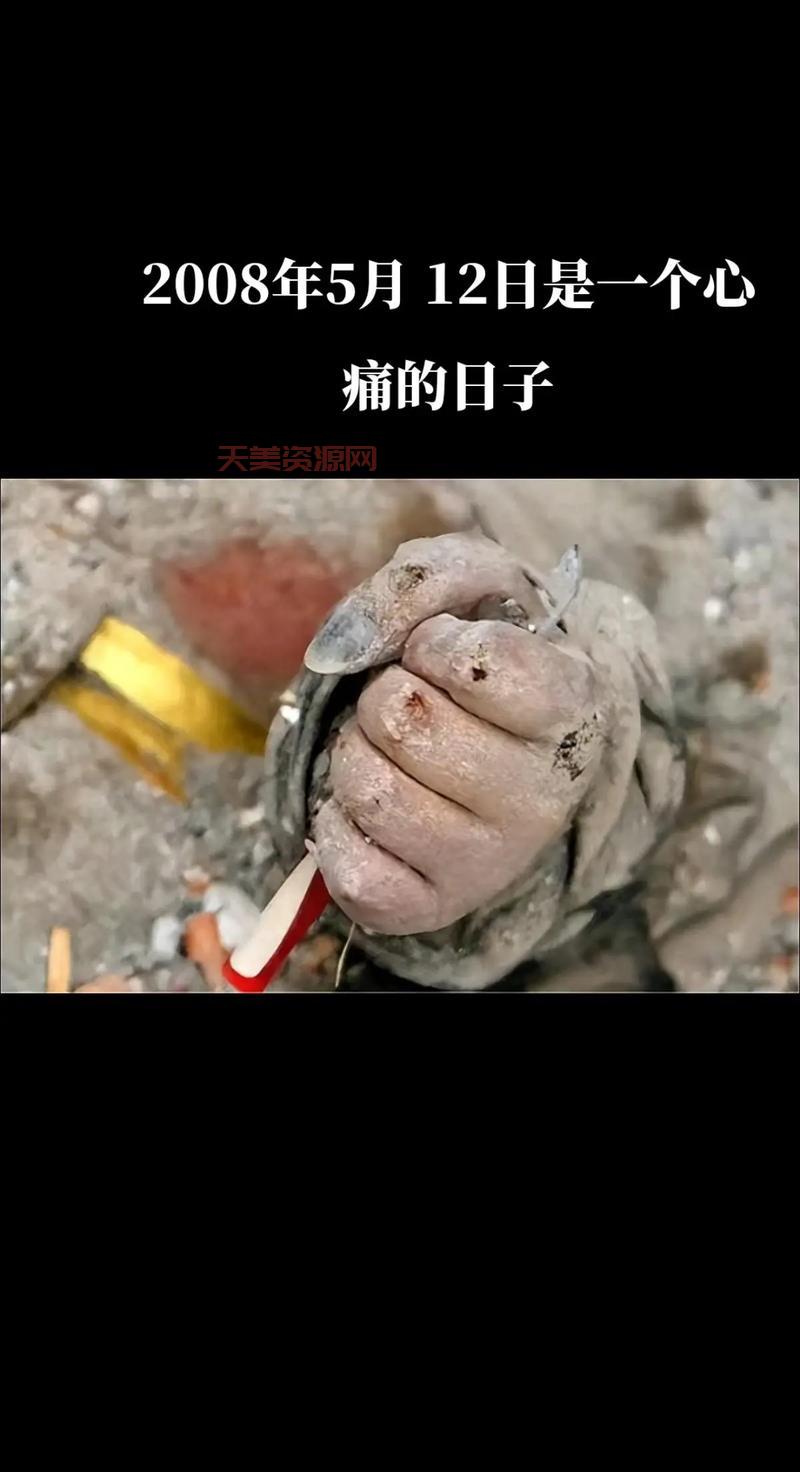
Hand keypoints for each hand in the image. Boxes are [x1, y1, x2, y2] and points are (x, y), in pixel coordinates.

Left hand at [307, 534, 607, 934]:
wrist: (498, 749)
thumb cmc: (481, 661)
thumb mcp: (473, 588)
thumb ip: (418, 584)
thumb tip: (340, 649)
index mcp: (572, 709)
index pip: (476, 662)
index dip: (436, 644)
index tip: (446, 654)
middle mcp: (543, 798)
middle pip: (404, 720)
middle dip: (383, 695)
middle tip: (416, 707)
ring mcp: (489, 862)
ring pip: (369, 788)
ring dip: (354, 754)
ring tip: (393, 755)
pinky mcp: (430, 907)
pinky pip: (348, 866)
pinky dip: (335, 824)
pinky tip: (373, 810)